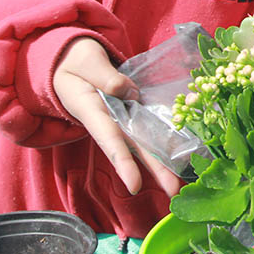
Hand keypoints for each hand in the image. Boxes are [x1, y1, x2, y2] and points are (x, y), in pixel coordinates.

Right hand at [51, 37, 181, 197]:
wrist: (71, 62)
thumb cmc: (76, 62)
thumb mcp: (86, 61)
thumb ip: (105, 76)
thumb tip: (131, 93)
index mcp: (92, 109)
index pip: (109, 138)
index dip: (122, 161)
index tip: (134, 185)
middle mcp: (109, 119)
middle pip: (133, 148)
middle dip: (153, 170)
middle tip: (172, 192)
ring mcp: (121, 117)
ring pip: (144, 142)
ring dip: (161, 162)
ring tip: (179, 184)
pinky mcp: (132, 111)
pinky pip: (149, 127)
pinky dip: (163, 141)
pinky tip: (181, 154)